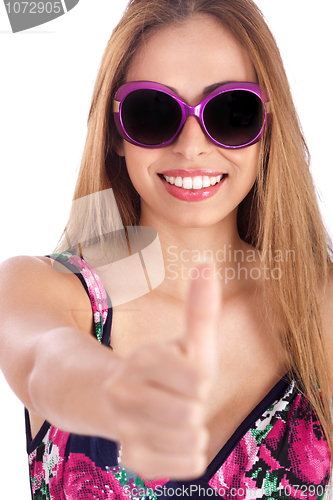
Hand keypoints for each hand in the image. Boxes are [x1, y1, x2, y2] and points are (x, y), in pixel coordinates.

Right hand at [106, 263, 220, 479]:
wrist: (117, 401)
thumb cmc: (163, 368)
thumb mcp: (184, 339)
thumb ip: (200, 306)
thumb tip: (207, 264)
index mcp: (142, 358)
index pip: (199, 378)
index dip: (199, 378)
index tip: (183, 372)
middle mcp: (124, 393)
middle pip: (193, 412)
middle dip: (195, 405)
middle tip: (177, 397)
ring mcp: (124, 428)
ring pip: (193, 439)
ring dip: (194, 430)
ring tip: (172, 417)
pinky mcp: (133, 461)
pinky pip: (190, 464)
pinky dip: (189, 453)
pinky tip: (169, 439)